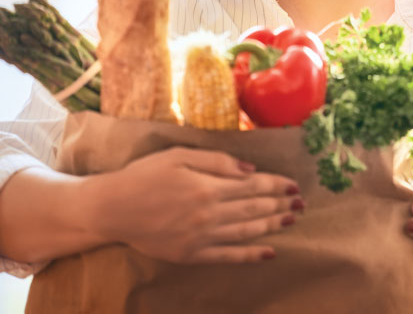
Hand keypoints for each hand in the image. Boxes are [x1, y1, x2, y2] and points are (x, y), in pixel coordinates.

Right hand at [91, 146, 302, 263]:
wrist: (110, 210)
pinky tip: (269, 252)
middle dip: (281, 204)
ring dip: (272, 226)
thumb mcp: (178, 155)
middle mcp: (209, 214)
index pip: (253, 185)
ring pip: (247, 232)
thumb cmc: (142, 176)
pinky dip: (250, 255)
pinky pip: (228, 256)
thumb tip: (249, 169)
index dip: (277, 184)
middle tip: (302, 203)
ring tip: (291, 220)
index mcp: (208, 187)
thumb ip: (216, 161)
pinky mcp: (192, 254)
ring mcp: (202, 237)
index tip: (294, 184)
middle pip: (254, 209)